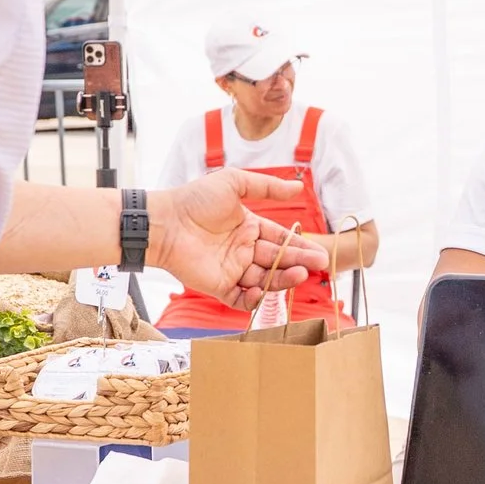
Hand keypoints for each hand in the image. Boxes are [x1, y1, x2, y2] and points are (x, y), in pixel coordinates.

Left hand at [150, 169, 330, 307]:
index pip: (281, 239)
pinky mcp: (218, 286)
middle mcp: (244, 250)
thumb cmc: (195, 199)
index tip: (319, 252)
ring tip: (299, 275)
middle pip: (278, 260)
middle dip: (299, 262)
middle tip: (319, 264)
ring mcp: (232, 270)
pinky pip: (241, 299)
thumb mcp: (234, 183)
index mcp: (249, 227)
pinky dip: (254, 300)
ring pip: (265, 280)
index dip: (300, 245)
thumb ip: (267, 187)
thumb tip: (298, 187)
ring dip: (283, 279)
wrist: (165, 222)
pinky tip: (264, 292)